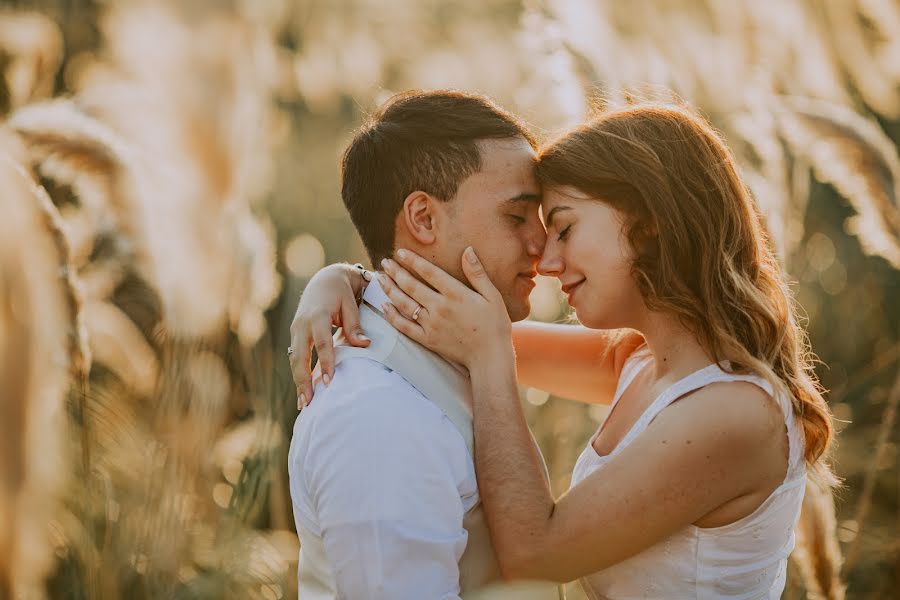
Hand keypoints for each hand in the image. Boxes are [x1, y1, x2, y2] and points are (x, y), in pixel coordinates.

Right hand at [289, 264, 369, 408]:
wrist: (324, 280)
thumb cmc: (341, 293)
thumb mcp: (350, 305)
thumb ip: (355, 326)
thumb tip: (365, 344)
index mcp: (317, 315)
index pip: (322, 343)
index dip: (325, 363)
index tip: (329, 382)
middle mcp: (302, 324)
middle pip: (300, 355)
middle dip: (303, 380)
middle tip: (308, 402)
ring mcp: (296, 330)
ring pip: (294, 359)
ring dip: (298, 382)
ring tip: (303, 404)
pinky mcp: (295, 335)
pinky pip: (295, 357)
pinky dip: (298, 375)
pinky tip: (302, 393)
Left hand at [379, 247, 512, 368]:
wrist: (489, 357)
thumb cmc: (494, 325)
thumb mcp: (492, 296)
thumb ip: (477, 273)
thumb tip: (467, 250)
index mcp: (456, 294)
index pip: (429, 272)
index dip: (413, 260)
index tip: (400, 252)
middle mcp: (440, 307)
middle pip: (411, 285)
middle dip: (396, 272)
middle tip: (385, 261)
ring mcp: (431, 324)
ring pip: (404, 303)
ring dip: (390, 289)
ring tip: (380, 278)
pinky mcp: (427, 339)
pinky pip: (404, 326)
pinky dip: (392, 316)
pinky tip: (385, 306)